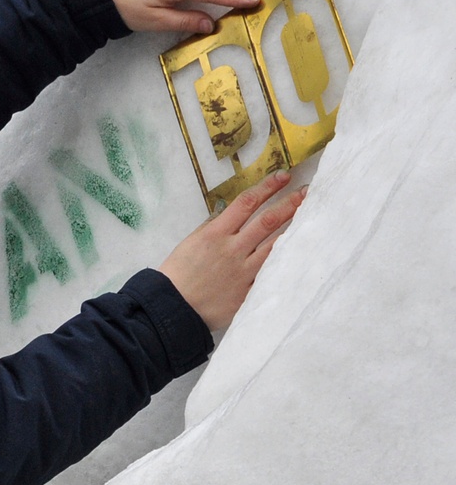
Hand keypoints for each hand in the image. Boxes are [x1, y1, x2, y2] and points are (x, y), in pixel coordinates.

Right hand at [158, 171, 306, 330]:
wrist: (173, 308)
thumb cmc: (177, 274)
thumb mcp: (191, 242)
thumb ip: (213, 227)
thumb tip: (231, 214)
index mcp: (215, 234)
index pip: (246, 203)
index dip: (267, 187)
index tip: (283, 176)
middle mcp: (233, 250)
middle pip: (267, 221)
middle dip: (289, 204)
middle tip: (307, 192)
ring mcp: (243, 273)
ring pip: (275, 246)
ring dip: (294, 229)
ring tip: (309, 216)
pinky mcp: (248, 293)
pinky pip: (270, 275)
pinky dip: (285, 263)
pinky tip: (299, 253)